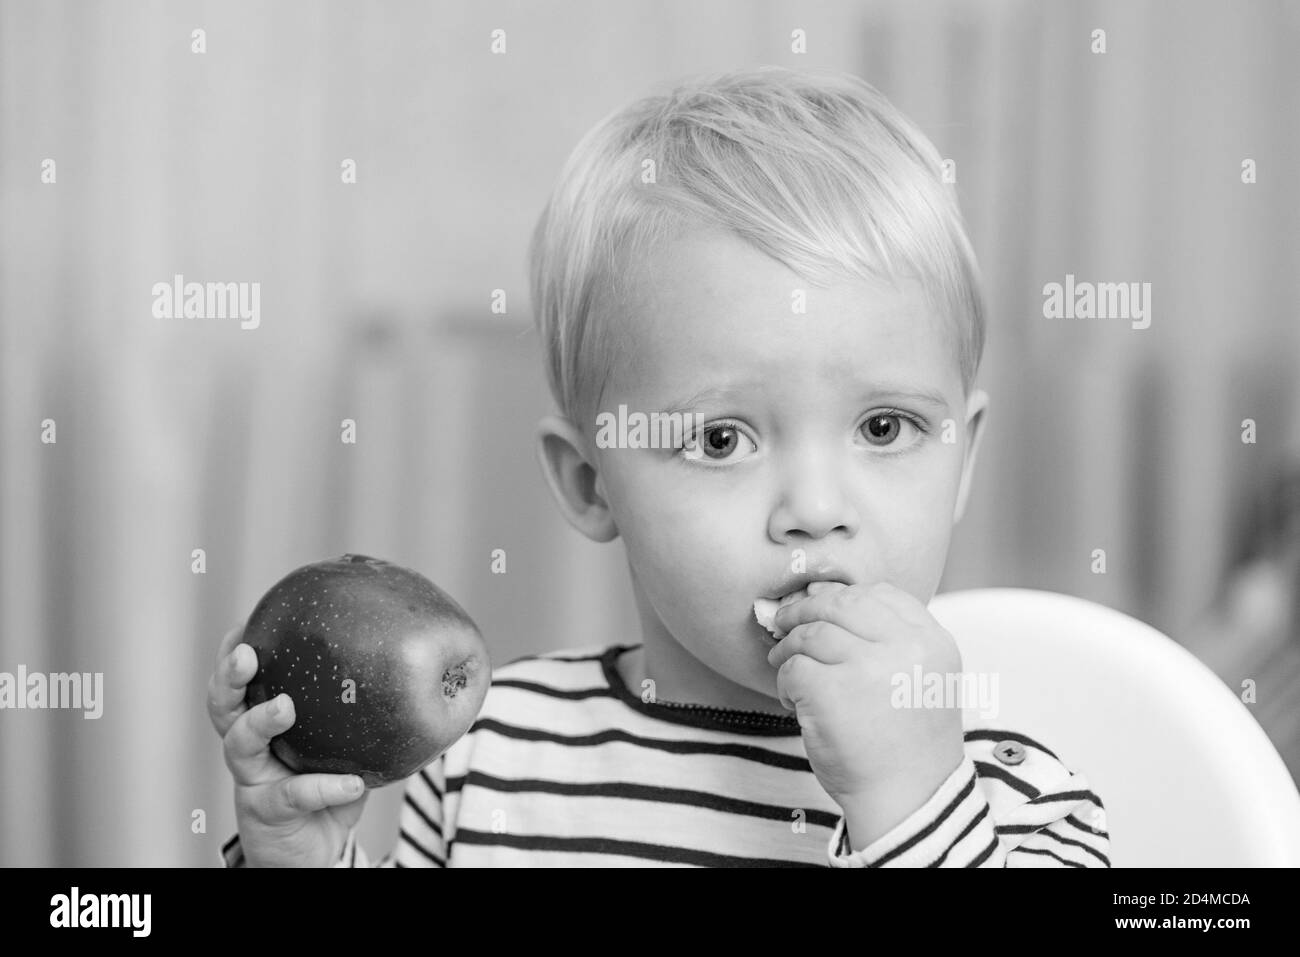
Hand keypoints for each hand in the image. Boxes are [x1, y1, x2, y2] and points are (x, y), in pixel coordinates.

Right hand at [207, 624, 368, 866]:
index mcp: (261, 727)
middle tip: (246, 655)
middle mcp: (247, 751)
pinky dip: (325, 787)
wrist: (316, 853)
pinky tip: (352, 782)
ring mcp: (252, 782)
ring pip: (240, 747)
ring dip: (260, 721)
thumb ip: (358, 715)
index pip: (240, 686)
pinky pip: (294, 796)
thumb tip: (415, 666)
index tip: (244, 623)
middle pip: (223, 709)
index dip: (232, 657)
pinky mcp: (267, 815)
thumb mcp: (343, 747)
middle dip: (229, 678)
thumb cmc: (330, 789)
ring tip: (284, 706)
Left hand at [768, 581, 964, 847]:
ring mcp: (867, 666)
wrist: (908, 801)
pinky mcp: (830, 690)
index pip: (882, 594)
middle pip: (842, 603)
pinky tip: (795, 701)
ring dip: (790, 649)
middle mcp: (905, 647)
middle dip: (806, 609)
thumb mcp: (921, 680)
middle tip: (785, 623)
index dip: (844, 596)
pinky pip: (793, 667)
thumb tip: (822, 593)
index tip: (822, 607)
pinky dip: (785, 682)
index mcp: (933, 642)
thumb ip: (889, 639)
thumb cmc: (907, 745)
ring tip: (787, 670)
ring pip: (811, 633)